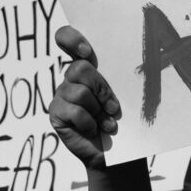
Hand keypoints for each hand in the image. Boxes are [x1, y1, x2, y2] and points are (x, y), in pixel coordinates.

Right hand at [48, 26, 121, 169]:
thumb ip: (116, 77)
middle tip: (112, 107)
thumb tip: (134, 61)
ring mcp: (61, 94)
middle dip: (101, 88)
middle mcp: (70, 77)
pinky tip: (94, 130)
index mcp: (87, 65)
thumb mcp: (121, 93)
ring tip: (108, 123)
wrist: (117, 152)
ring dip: (99, 111)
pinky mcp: (55, 113)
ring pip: (80, 92)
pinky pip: (75, 112)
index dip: (72, 39)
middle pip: (79, 67)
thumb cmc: (123, 119)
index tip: (86, 51)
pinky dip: (90, 123)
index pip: (66, 38)